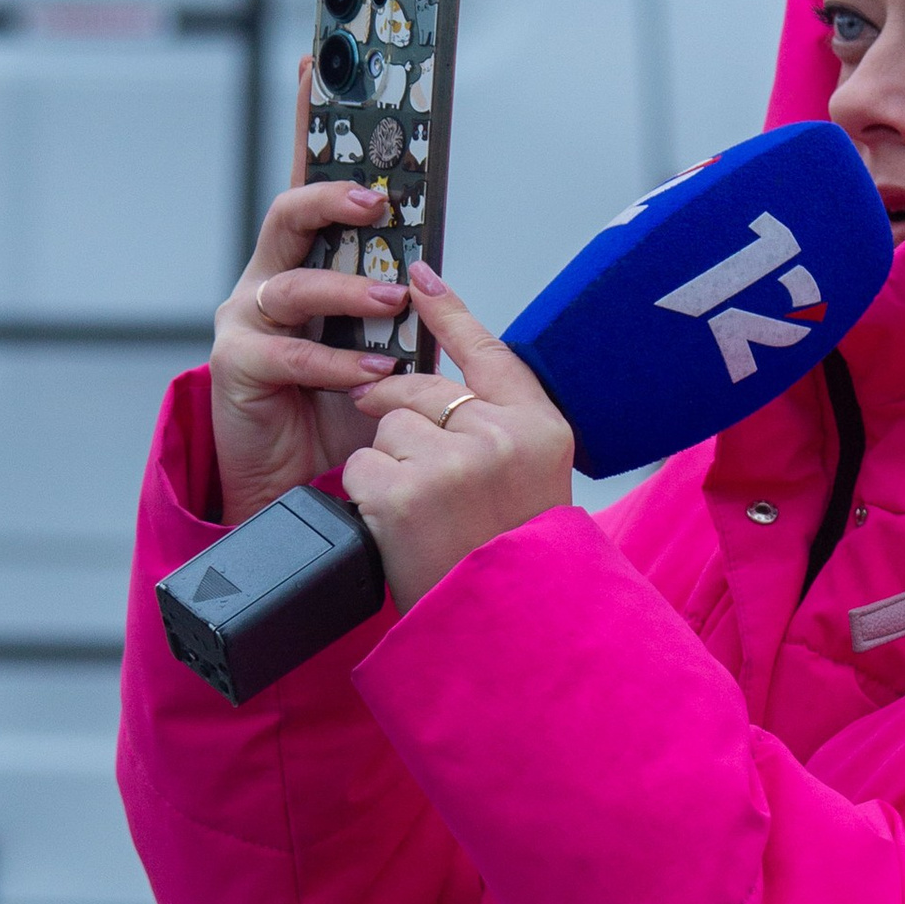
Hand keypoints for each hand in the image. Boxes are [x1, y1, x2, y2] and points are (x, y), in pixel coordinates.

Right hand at [209, 58, 414, 525]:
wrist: (303, 486)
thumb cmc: (347, 412)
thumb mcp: (388, 347)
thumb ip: (402, 307)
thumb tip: (437, 272)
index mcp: (307, 262)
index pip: (307, 180)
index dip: (307, 122)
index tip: (317, 64)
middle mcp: (269, 278)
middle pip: (290, 212)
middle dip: (333, 198)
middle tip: (379, 201)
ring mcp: (248, 318)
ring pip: (293, 282)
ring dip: (348, 290)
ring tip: (391, 300)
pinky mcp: (238, 363)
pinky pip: (288, 350)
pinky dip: (335, 359)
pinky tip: (372, 369)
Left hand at [341, 264, 574, 610]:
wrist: (505, 628)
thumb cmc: (510, 554)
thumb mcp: (530, 477)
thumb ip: (498, 421)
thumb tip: (437, 370)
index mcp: (541, 428)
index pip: (490, 352)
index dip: (450, 312)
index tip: (418, 275)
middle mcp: (502, 437)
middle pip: (422, 392)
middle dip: (407, 427)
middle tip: (430, 484)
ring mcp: (452, 463)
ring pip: (387, 430)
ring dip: (390, 469)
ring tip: (426, 517)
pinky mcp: (405, 492)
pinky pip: (363, 467)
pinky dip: (369, 499)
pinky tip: (401, 530)